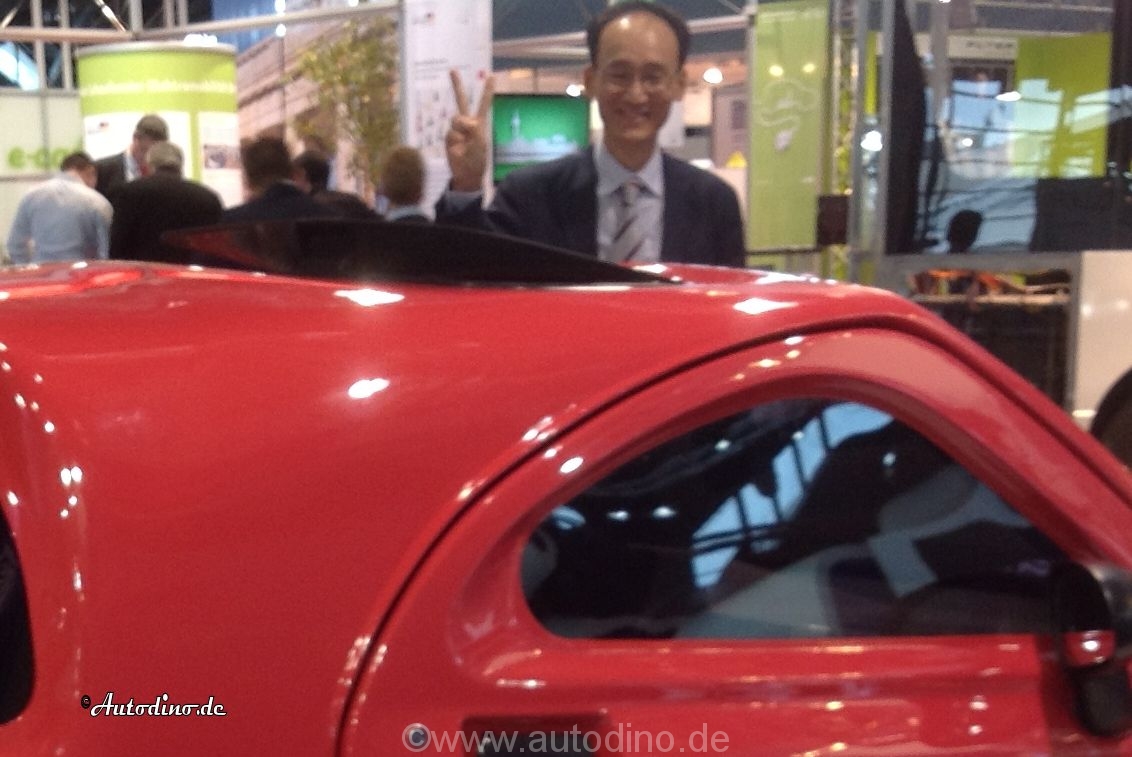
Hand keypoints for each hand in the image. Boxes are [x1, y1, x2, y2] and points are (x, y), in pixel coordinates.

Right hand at [445, 69, 493, 191]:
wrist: (467, 174)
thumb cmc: (478, 159)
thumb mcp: (481, 142)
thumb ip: (473, 128)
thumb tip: (462, 121)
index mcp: (480, 123)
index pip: (484, 103)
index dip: (487, 90)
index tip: (492, 75)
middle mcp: (467, 123)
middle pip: (462, 101)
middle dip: (456, 85)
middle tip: (452, 70)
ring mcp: (456, 129)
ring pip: (456, 119)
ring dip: (461, 129)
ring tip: (465, 142)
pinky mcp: (448, 137)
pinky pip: (450, 132)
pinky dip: (455, 140)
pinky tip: (458, 148)